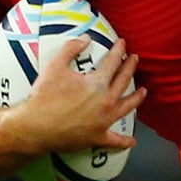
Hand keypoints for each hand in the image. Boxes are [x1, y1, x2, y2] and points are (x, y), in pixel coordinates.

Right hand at [0, 35, 143, 156]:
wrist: (36, 127)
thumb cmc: (44, 97)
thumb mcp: (54, 66)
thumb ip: (70, 49)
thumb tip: (86, 38)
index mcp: (97, 83)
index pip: (113, 62)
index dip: (118, 50)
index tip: (122, 43)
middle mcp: (106, 101)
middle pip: (124, 81)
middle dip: (130, 68)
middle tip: (134, 59)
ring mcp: (105, 121)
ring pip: (127, 107)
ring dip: (137, 98)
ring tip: (143, 91)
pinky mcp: (99, 137)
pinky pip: (116, 140)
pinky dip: (125, 141)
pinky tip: (132, 141)